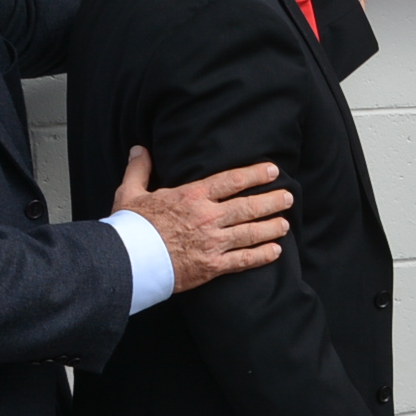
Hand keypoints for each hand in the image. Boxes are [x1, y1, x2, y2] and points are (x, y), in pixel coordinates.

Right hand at [112, 145, 289, 293]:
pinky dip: (262, 255)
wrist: (128, 261)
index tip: (273, 171)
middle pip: (248, 206)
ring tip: (286, 223)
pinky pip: (244, 260)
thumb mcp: (129, 192)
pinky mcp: (213, 266)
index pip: (231, 180)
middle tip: (288, 197)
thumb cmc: (130, 227)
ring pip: (251, 232)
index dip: (255, 174)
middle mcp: (208, 217)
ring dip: (271, 227)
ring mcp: (213, 242)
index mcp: (192, 196)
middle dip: (271, 201)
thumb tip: (140, 149)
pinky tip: (276, 251)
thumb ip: (139, 169)